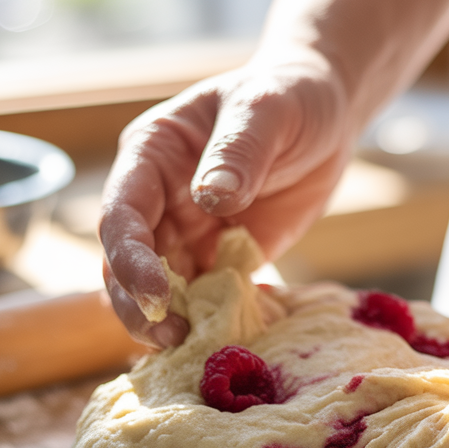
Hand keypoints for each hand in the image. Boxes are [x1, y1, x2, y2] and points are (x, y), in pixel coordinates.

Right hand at [99, 51, 351, 346]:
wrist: (326, 117)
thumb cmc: (289, 98)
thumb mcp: (267, 111)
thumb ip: (239, 152)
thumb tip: (212, 198)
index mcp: (152, 156)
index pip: (122, 212)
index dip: (130, 256)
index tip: (155, 292)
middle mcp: (158, 200)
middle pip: (126, 262)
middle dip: (139, 303)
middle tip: (168, 336)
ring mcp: (186, 234)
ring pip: (157, 290)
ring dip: (165, 321)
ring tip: (188, 349)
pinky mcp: (219, 260)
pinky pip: (202, 298)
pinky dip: (206, 323)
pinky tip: (221, 344)